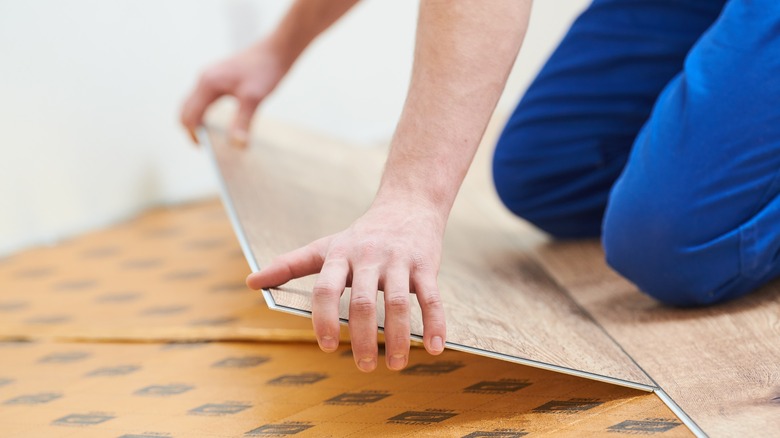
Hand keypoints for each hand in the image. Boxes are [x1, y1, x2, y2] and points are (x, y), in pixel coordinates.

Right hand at [180, 41, 290, 145]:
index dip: (194, 134)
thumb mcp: (253, 99)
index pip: (190, 115)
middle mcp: (204, 79)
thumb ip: (242, 122)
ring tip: (208, 138)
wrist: (276, 50)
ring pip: (193, 104)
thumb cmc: (265, 70)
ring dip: (197, 121)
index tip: (205, 150)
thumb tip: (237, 146)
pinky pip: (203, 99)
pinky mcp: (218, 78)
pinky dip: (204, 113)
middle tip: (205, 147)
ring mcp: (210, 77)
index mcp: (208, 84)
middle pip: (187, 109)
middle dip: (191, 129)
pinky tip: (216, 122)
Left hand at [246, 197, 447, 371]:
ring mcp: (399, 260)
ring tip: (396, 364)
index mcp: (340, 255)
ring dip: (399, 337)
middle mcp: (369, 257)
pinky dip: (435, 323)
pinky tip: (436, 347)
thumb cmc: (361, 235)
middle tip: (364, 366)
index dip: (324, 319)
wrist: (407, 205)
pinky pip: (431, 296)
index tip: (328, 347)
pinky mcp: (425, 264)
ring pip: (399, 303)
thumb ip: (289, 265)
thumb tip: (251, 282)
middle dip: (364, 338)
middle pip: (364, 302)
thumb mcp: (324, 246)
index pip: (326, 289)